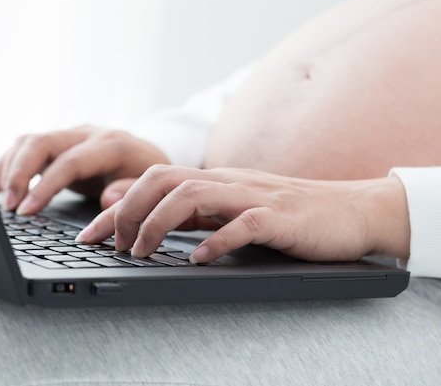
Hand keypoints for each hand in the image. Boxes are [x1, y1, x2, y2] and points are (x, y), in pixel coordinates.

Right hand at [0, 125, 168, 214]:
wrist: (150, 155)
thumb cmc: (149, 175)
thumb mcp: (150, 187)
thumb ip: (130, 193)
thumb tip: (107, 198)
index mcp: (111, 145)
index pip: (70, 162)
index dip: (45, 186)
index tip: (26, 210)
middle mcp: (87, 134)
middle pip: (42, 142)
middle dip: (18, 173)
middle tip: (8, 206)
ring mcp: (71, 135)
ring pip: (30, 141)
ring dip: (9, 167)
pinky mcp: (60, 143)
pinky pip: (27, 146)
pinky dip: (9, 163)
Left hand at [77, 165, 410, 262]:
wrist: (351, 210)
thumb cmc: (292, 216)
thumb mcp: (236, 210)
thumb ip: (196, 211)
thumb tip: (150, 219)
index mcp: (217, 181)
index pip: (154, 182)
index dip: (117, 207)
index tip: (90, 235)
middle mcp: (229, 182)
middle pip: (163, 180)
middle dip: (128, 210)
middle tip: (112, 245)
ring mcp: (255, 196)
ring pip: (194, 195)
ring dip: (159, 223)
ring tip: (142, 250)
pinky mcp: (280, 217)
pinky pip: (243, 224)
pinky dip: (217, 241)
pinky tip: (199, 260)